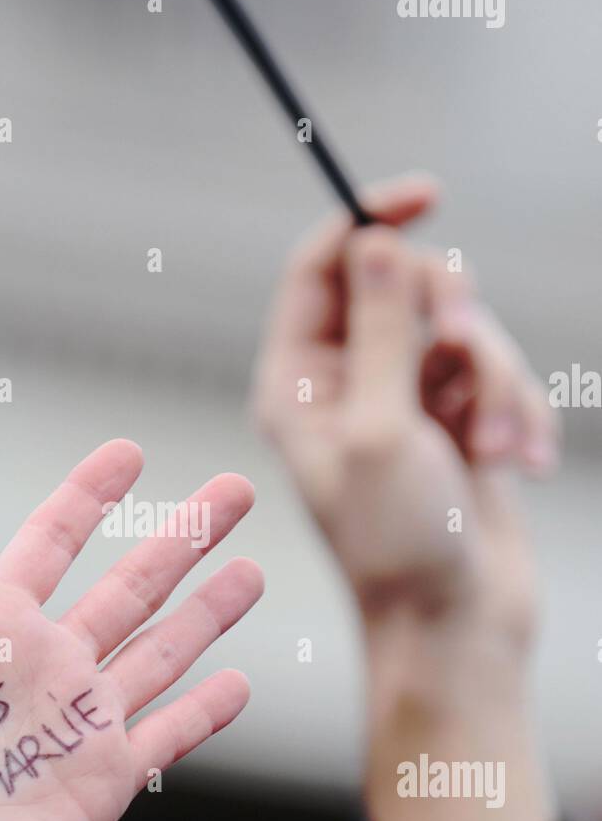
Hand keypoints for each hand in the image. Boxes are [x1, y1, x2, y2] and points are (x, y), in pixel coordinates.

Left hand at [0, 439, 261, 820]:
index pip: (55, 540)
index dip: (91, 494)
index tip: (129, 452)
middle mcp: (48, 664)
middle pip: (132, 585)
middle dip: (183, 536)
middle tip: (233, 491)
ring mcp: (82, 720)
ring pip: (163, 650)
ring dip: (209, 611)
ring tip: (252, 571)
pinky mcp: (107, 776)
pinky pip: (171, 733)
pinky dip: (207, 710)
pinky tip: (238, 682)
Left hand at [252, 175, 557, 639]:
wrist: (457, 626)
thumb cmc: (401, 543)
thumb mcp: (381, 429)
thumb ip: (382, 329)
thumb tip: (376, 241)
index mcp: (297, 383)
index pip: (320, 268)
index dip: (368, 221)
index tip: (426, 195)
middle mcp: (344, 384)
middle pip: (405, 286)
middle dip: (455, 320)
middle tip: (468, 360)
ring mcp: (404, 401)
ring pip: (464, 328)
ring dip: (497, 380)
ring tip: (501, 452)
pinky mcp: (457, 422)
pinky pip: (498, 372)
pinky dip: (518, 410)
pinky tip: (524, 464)